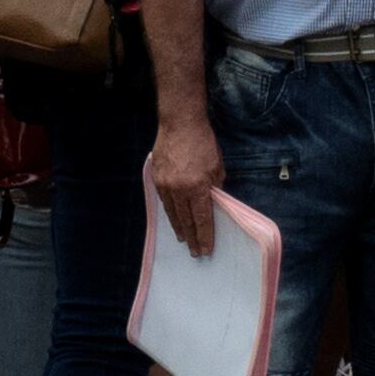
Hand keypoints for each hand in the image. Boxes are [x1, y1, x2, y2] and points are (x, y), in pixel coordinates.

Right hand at [146, 108, 222, 258]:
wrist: (180, 123)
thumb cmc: (203, 142)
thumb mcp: (217, 166)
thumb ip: (215, 187)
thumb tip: (214, 203)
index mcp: (198, 187)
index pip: (202, 219)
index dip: (204, 236)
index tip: (205, 250)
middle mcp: (180, 189)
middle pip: (186, 221)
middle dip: (192, 238)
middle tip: (194, 252)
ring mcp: (165, 184)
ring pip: (172, 213)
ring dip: (179, 228)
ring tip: (184, 239)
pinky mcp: (157, 178)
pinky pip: (164, 201)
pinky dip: (170, 212)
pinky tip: (174, 219)